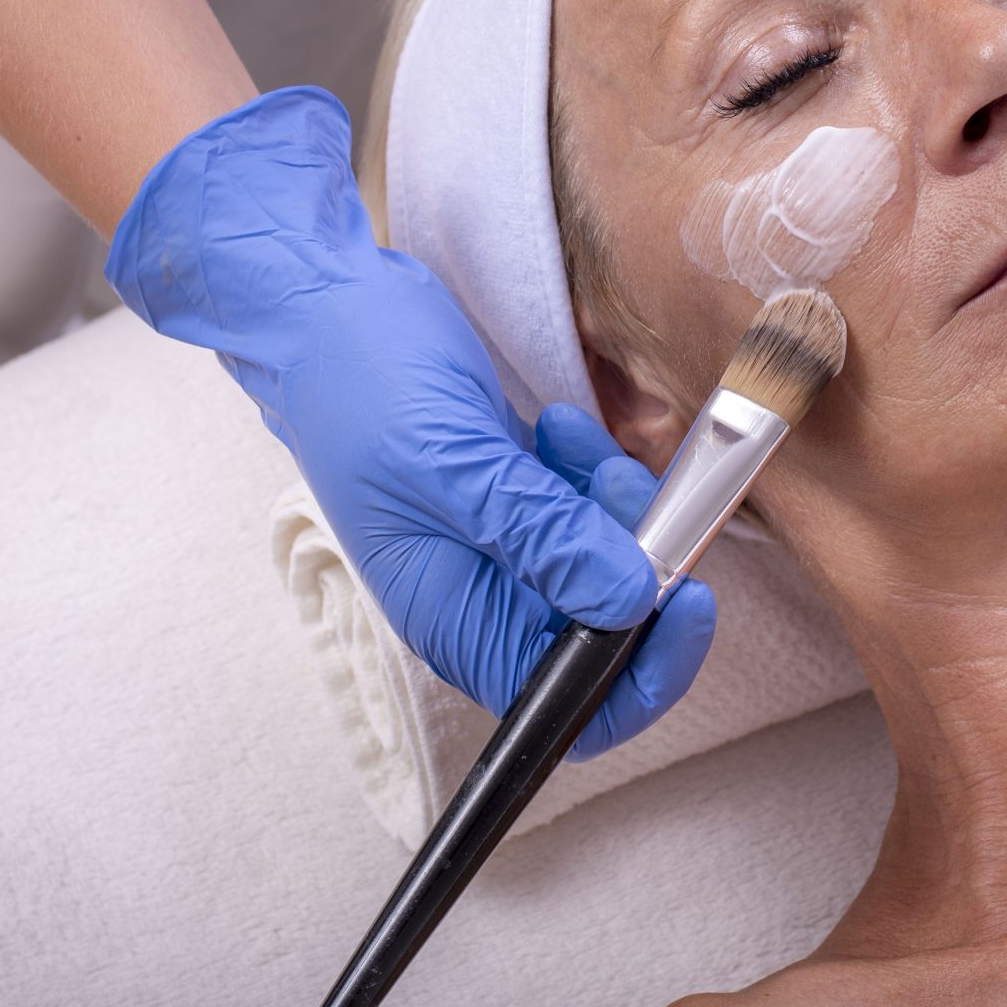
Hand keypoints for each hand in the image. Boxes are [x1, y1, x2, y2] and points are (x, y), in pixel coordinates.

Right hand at [105, 87, 713, 751]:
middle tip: (638, 491)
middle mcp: (481, 598)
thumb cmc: (357, 384)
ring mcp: (499, 545)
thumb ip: (544, 538)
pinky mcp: (513, 497)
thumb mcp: (453, 463)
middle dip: (638, 565)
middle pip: (602, 629)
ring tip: (576, 439)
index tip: (688, 596)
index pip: (569, 700)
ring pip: (604, 563)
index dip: (642, 670)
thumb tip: (631, 602)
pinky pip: (586, 511)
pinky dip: (594, 474)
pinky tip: (559, 428)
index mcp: (453, 621)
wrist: (319, 306)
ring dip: (616, 508)